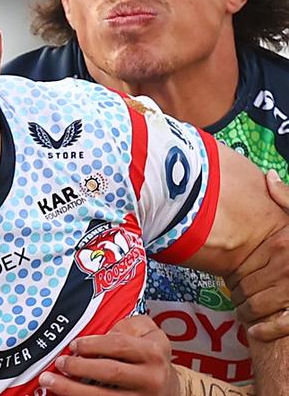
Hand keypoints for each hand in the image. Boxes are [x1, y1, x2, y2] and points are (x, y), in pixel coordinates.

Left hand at [38, 315, 178, 394]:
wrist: (171, 389)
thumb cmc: (152, 357)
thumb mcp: (148, 332)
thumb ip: (127, 324)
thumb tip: (99, 334)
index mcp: (153, 353)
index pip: (118, 345)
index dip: (92, 344)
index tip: (74, 345)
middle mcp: (150, 378)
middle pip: (110, 372)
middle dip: (79, 367)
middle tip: (59, 362)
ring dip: (72, 390)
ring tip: (49, 381)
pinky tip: (64, 395)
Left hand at [226, 170, 288, 341]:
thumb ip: (288, 200)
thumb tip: (269, 177)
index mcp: (284, 247)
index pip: (244, 266)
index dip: (232, 277)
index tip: (228, 280)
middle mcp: (288, 269)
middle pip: (248, 287)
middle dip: (237, 296)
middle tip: (232, 298)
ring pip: (260, 307)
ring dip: (246, 313)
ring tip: (242, 313)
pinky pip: (284, 325)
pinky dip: (267, 331)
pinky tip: (255, 332)